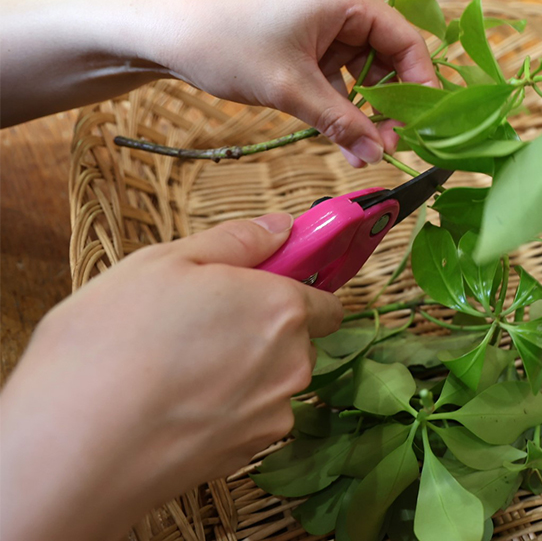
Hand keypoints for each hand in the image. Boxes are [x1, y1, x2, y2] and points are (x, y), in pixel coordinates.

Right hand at [0, 214, 342, 540]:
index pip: (325, 303)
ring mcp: (271, 415)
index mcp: (281, 308)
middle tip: (194, 328)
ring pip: (269, 385)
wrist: (74, 448)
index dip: (293, 294)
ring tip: (172, 371)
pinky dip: (220, 414)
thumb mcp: (164, 263)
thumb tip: (281, 228)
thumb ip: (235, 242)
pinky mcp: (245, 456)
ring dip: (239, 376)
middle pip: (296, 343)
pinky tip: (171, 408)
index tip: (255, 292)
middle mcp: (292, 364)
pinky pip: (246, 422)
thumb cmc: (112, 343)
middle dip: (259, 334)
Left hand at [155, 0, 436, 165]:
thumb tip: (381, 156)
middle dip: (390, 105)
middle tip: (389, 147)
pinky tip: (344, 140)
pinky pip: (340, 75)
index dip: (421, 87)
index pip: (407, 42)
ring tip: (364, 151)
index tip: (423, 128)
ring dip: (365, 111)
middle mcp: (344, 2)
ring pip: (366, 71)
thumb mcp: (291, 90)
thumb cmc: (226, 45)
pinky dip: (343, 105)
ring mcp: (326, 21)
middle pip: (390, 57)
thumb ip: (342, 123)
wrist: (165, 33)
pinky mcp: (309, 40)